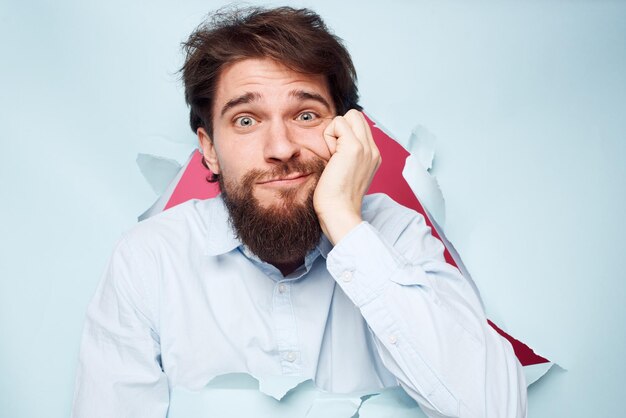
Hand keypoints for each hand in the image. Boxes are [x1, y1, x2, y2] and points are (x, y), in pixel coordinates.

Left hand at [313, 110, 380, 244]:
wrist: (339, 213)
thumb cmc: (336, 199)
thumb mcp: (345, 173)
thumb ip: (345, 157)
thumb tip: (333, 144)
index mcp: (372, 156)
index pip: (360, 126)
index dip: (344, 134)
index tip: (337, 157)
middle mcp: (373, 150)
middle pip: (357, 116)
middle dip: (341, 128)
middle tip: (333, 152)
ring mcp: (366, 148)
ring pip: (350, 115)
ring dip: (335, 131)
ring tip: (333, 155)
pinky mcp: (354, 148)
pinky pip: (338, 122)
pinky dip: (329, 136)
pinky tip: (330, 157)